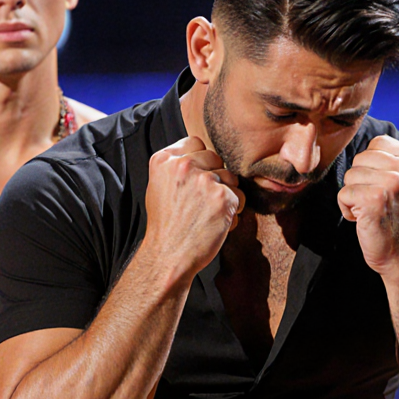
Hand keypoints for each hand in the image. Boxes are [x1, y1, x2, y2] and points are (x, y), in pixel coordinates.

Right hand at [144, 136, 244, 276]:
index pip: (195, 142)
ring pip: (230, 177)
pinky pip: (239, 197)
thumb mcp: (159, 186)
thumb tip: (202, 156)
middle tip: (203, 202)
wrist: (169, 255)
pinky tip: (217, 223)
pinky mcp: (222, 196)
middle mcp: (183, 165)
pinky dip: (233, 211)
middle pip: (215, 157)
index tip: (196, 179)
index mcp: (163, 160)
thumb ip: (177, 167)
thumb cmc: (166, 226)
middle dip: (216, 177)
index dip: (201, 161)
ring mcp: (203, 180)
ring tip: (209, 213)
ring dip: (227, 194)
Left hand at [337, 135, 398, 277]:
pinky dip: (348, 210)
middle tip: (378, 202)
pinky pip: (343, 194)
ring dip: (354, 196)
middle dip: (361, 182)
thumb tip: (359, 133)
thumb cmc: (397, 217)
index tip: (385, 188)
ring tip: (372, 211)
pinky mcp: (375, 200)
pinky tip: (365, 220)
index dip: (371, 167)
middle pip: (360, 159)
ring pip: (350, 176)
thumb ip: (389, 158)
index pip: (376, 143)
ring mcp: (392, 183)